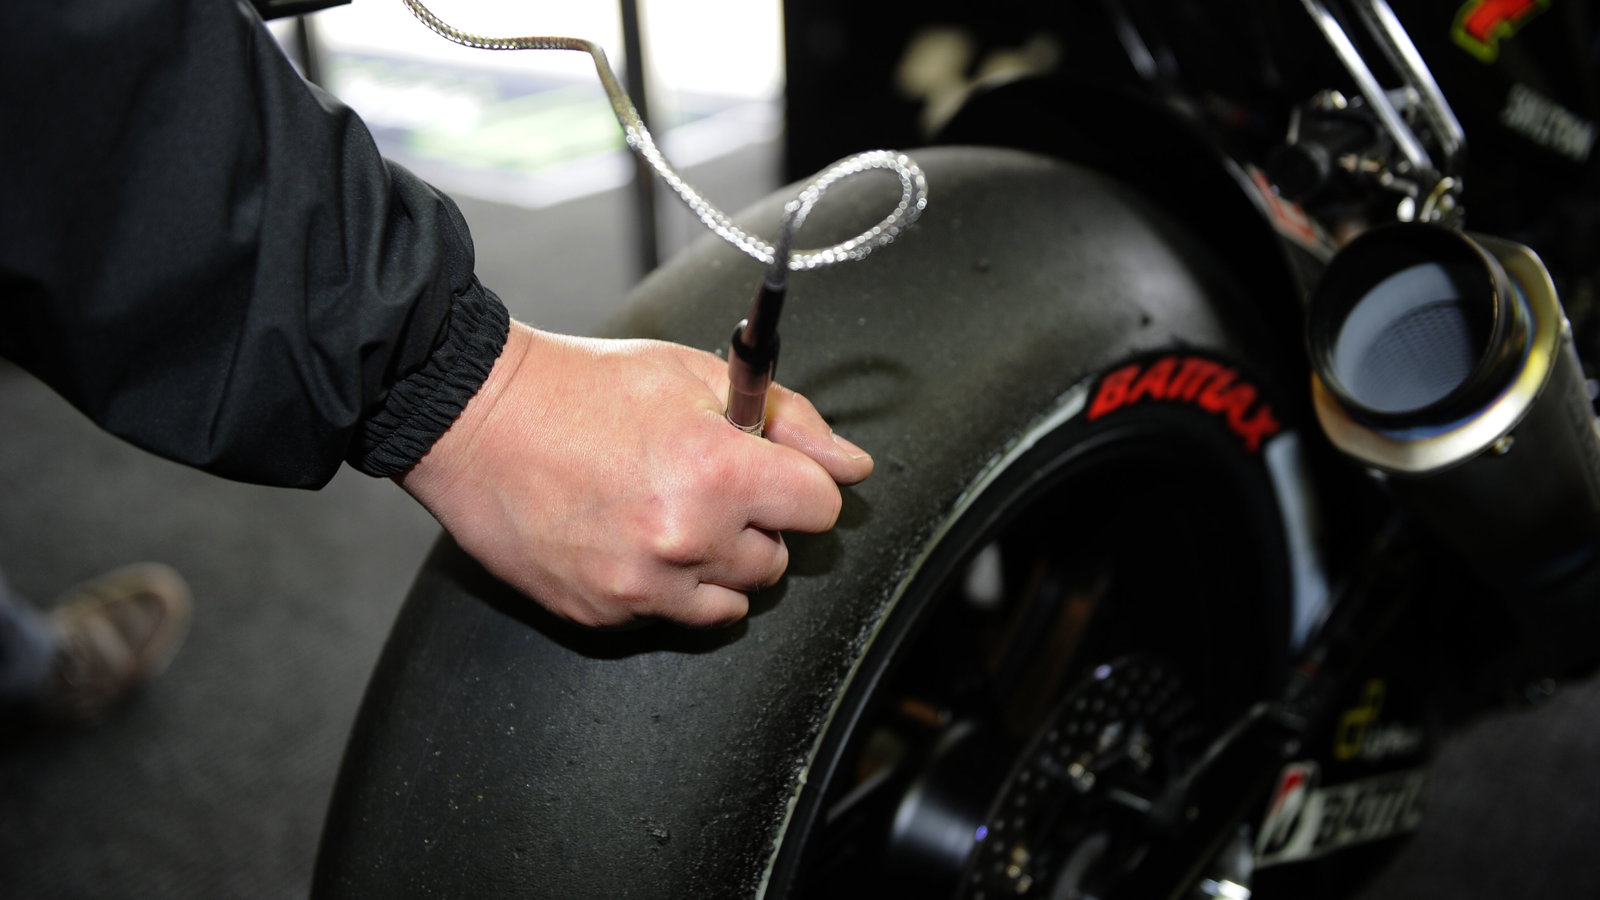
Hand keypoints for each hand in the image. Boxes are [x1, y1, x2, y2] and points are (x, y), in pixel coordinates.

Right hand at [399, 321, 872, 627]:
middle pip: (776, 559)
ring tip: (670, 515)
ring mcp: (643, 586)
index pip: (820, 507)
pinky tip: (630, 538)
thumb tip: (850, 465)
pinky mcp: (604, 613)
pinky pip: (671, 617)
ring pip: (733, 601)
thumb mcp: (693, 374)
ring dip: (717, 564)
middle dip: (755, 522)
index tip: (772, 471)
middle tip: (705, 483)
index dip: (798, 482)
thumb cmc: (581, 388)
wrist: (476, 419)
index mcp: (718, 472)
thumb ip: (787, 418)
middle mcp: (687, 540)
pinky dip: (665, 587)